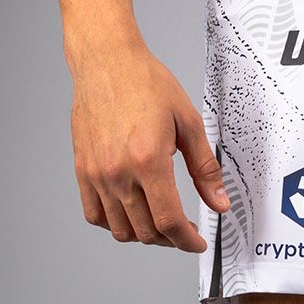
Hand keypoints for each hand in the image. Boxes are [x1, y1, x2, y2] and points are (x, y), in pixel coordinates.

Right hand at [68, 32, 228, 250]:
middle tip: (183, 231)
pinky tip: (130, 214)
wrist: (106, 60)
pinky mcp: (83, 169)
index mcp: (148, 160)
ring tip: (159, 223)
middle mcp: (118, 172)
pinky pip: (94, 215)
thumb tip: (220, 203)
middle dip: (170, 239)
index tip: (196, 242)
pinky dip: (114, 224)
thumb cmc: (145, 83)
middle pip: (146, 232)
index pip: (168, 221)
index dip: (187, 241)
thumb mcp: (188, 122)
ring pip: (120, 230)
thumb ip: (205, 168)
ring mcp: (97, 173)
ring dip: (143, 235)